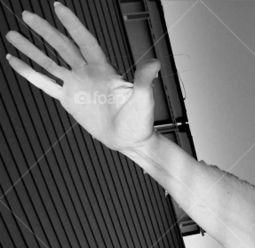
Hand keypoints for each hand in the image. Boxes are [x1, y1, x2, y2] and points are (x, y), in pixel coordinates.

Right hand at [5, 3, 160, 152]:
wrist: (131, 140)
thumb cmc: (140, 121)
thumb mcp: (144, 99)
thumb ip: (144, 80)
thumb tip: (155, 64)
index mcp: (102, 69)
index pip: (84, 40)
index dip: (72, 24)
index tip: (58, 7)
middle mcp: (86, 72)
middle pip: (61, 46)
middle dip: (44, 30)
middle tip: (27, 15)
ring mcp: (75, 85)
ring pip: (49, 62)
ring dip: (31, 49)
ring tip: (12, 35)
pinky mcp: (68, 99)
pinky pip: (45, 84)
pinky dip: (30, 73)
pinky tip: (15, 62)